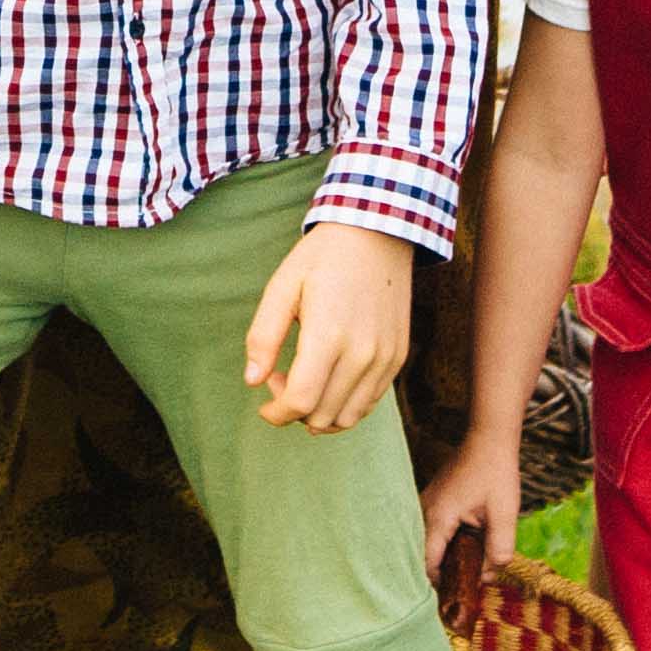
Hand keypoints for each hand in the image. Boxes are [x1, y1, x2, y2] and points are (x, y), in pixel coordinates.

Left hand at [241, 223, 414, 433]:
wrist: (377, 233)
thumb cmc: (322, 257)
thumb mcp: (282, 286)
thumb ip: (264, 335)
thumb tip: (252, 381)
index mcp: (329, 335)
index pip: (301, 401)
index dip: (277, 413)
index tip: (264, 404)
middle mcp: (362, 353)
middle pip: (322, 416)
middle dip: (293, 411)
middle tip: (279, 377)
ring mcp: (384, 358)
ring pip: (347, 418)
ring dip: (319, 413)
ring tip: (305, 379)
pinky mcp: (397, 358)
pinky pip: (369, 403)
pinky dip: (344, 405)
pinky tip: (329, 378)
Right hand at [417, 425, 522, 573]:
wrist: (489, 438)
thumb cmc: (496, 473)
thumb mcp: (504, 515)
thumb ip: (498, 550)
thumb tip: (487, 577)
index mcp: (438, 517)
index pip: (428, 564)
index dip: (440, 585)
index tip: (456, 599)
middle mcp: (424, 511)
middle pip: (425, 555)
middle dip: (444, 574)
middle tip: (465, 587)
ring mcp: (426, 503)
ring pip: (428, 542)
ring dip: (446, 558)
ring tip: (468, 569)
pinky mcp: (433, 500)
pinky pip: (433, 530)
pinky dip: (445, 543)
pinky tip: (466, 548)